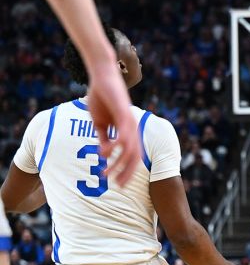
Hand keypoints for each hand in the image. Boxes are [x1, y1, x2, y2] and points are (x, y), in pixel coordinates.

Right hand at [86, 62, 139, 184]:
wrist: (102, 78)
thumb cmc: (101, 99)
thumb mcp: (100, 123)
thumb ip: (104, 137)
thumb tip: (104, 153)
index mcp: (128, 131)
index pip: (132, 156)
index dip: (126, 171)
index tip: (117, 184)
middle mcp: (132, 128)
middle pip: (134, 156)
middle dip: (126, 173)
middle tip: (117, 187)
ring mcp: (130, 121)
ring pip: (129, 148)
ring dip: (117, 163)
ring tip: (105, 173)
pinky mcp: (124, 113)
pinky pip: (124, 132)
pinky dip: (116, 144)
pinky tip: (106, 152)